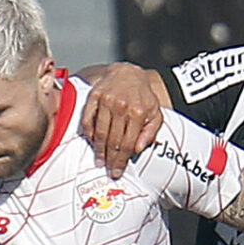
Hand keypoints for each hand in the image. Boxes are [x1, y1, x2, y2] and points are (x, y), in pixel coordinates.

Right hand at [79, 64, 164, 178]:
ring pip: (99, 132)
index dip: (121, 160)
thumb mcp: (155, 113)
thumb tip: (138, 149)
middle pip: (113, 140)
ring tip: (99, 160)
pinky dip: (88, 132)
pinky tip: (91, 141)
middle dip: (110, 159)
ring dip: (99, 149)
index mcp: (137, 112)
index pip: (127, 143)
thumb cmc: (143, 96)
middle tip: (108, 170)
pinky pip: (88, 119)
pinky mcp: (94, 96)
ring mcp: (106, 101)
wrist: (129, 73)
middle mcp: (121, 107)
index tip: (117, 171)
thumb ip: (150, 132)